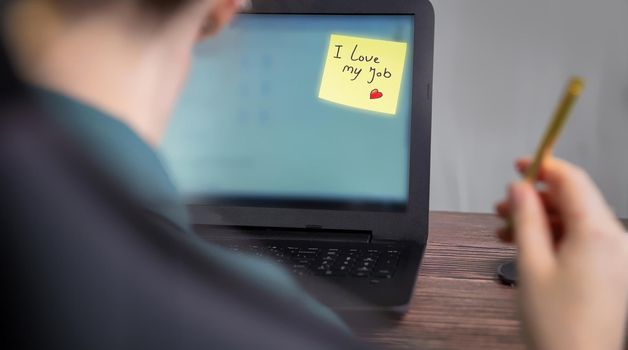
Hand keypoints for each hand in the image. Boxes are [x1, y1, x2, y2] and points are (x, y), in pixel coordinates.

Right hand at [495, 157, 627, 349]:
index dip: (544, 167)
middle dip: (535, 198)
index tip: (521, 164)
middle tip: (503, 205)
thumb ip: (525, 218)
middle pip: (572, 200)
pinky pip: (580, 239)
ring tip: (507, 229)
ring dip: (540, 219)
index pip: (572, 181)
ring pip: (574, 220)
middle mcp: (614, 240)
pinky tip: (526, 245)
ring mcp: (615, 256)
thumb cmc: (558, 323)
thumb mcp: (531, 263)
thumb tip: (520, 188)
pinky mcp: (610, 270)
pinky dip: (553, 236)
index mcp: (598, 234)